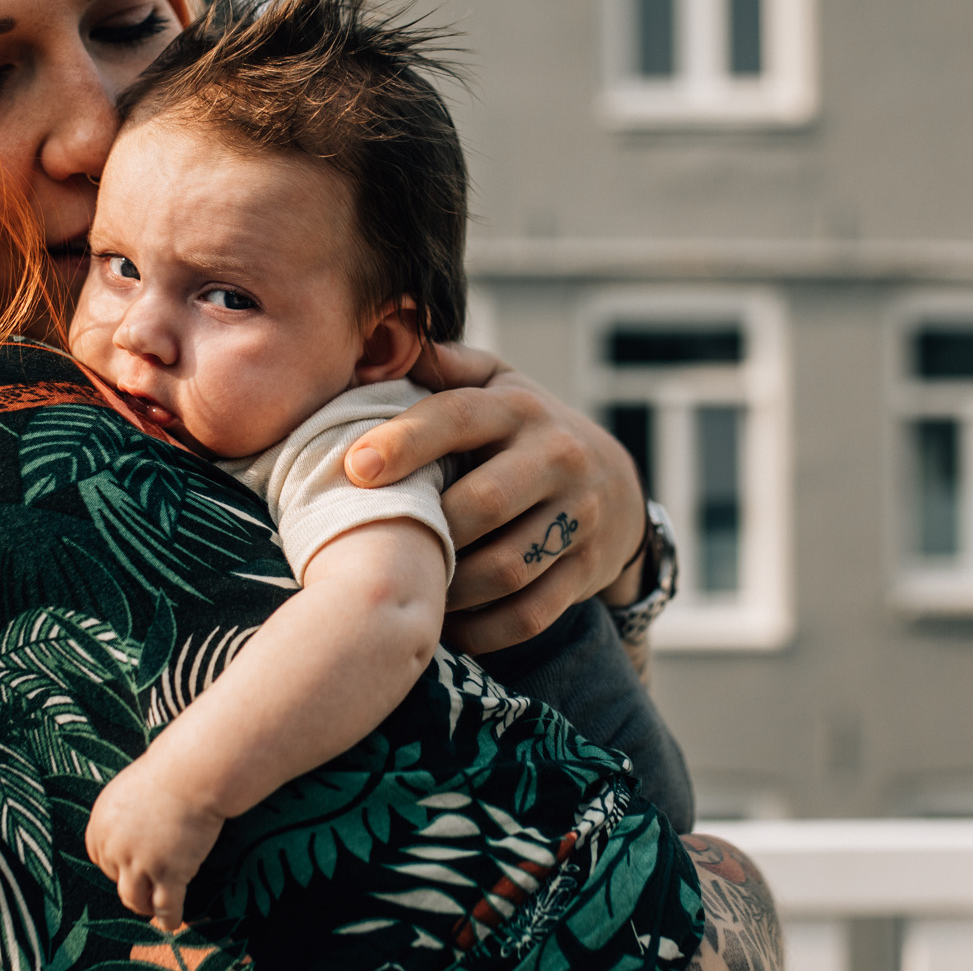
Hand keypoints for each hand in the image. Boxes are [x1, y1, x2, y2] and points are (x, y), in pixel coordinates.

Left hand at [84, 756, 224, 932]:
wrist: (195, 773)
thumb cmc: (172, 773)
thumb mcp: (132, 792)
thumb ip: (125, 818)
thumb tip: (131, 836)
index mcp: (101, 825)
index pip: (102, 859)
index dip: (119, 866)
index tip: (132, 871)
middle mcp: (114, 847)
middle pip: (118, 879)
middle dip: (134, 885)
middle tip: (149, 890)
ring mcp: (139, 862)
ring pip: (135, 900)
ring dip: (146, 906)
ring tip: (156, 909)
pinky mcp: (167, 873)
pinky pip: (165, 906)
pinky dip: (169, 918)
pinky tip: (173, 923)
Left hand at [345, 342, 646, 654]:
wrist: (618, 484)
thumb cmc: (528, 431)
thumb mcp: (498, 385)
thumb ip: (447, 366)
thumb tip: (390, 340)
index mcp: (520, 408)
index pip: (459, 416)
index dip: (405, 441)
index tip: (354, 468)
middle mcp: (557, 457)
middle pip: (482, 505)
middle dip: (428, 533)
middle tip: (379, 549)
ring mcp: (580, 518)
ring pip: (505, 569)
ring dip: (449, 590)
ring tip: (412, 589)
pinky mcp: (587, 570)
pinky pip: (529, 615)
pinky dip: (481, 630)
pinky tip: (448, 625)